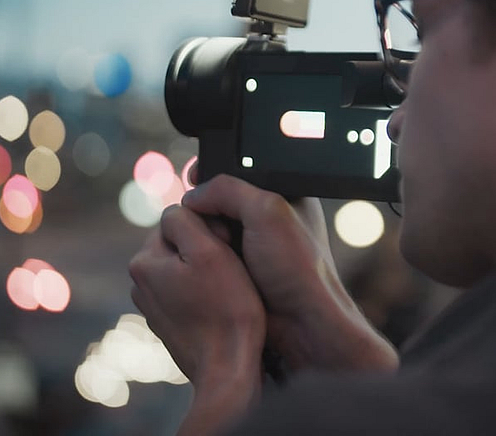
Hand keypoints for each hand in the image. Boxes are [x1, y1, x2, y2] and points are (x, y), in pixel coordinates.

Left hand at [129, 205, 265, 434]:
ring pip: (183, 265)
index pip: (177, 218)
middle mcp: (140, 282)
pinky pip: (185, 289)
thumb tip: (177, 210)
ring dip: (203, 268)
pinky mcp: (166, 321)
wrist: (227, 369)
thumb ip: (185, 219)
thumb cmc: (225, 308)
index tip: (224, 247)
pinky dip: (201, 290)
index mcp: (143, 261)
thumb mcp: (208, 250)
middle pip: (178, 241)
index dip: (207, 226)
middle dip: (203, 246)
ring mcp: (151, 304)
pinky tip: (218, 305)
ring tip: (224, 287)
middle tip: (227, 267)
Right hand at [182, 175, 398, 373]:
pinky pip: (212, 250)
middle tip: (204, 217)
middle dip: (207, 205)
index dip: (216, 170)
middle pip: (222, 197)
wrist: (302, 325)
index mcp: (283, 193)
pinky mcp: (239, 266)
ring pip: (212, 224)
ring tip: (213, 243)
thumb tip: (193, 196)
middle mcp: (267, 216)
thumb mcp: (266, 213)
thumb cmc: (297, 268)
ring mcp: (253, 242)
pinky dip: (205, 251)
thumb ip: (228, 191)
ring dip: (204, 231)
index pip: (240, 170)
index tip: (194, 176)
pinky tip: (207, 257)